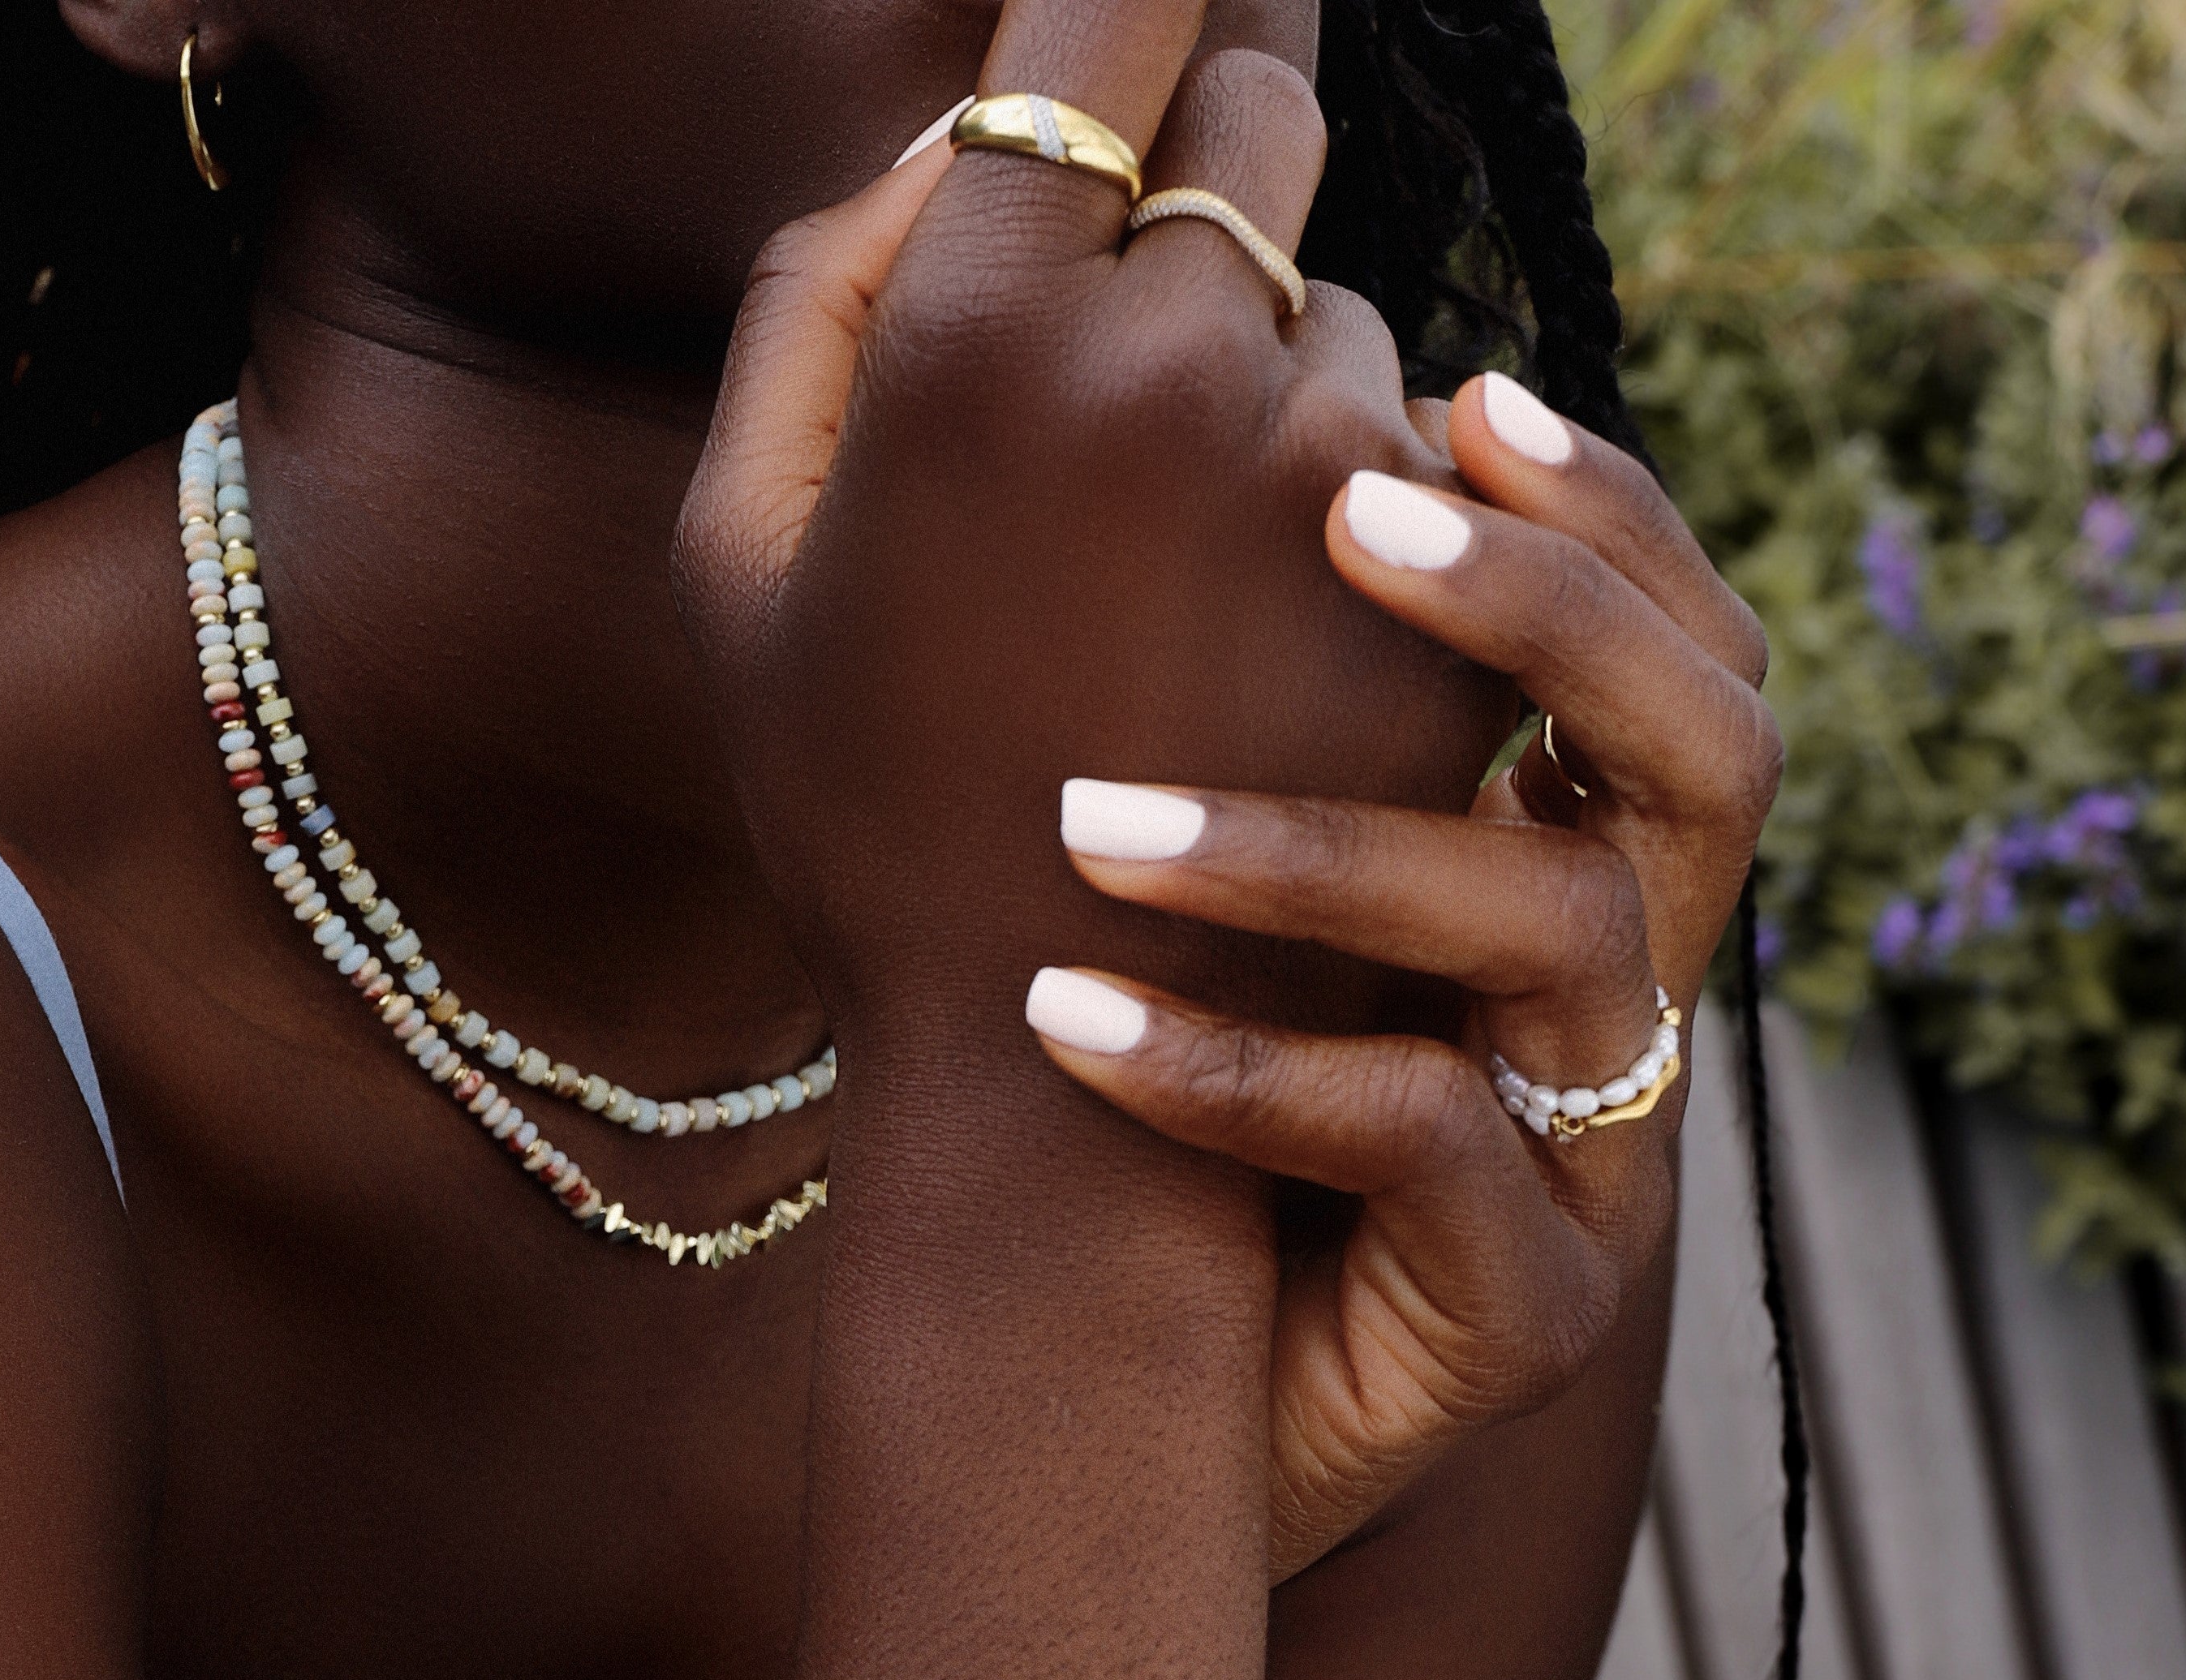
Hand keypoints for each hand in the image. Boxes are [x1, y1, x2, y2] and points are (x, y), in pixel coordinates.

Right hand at [672, 5, 1504, 1069]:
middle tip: (1148, 333)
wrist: (1051, 1068)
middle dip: (1210, 191)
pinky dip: (1370, 524)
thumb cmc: (861, 811)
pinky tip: (1278, 663)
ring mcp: (1336, 481)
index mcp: (971, 331)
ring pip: (1350, 320)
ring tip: (1185, 604)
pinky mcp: (1449, 601)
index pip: (1110, 8)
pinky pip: (1440, 466)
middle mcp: (1172, 361)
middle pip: (1261, 133)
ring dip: (1283, 397)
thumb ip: (811, 298)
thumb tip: (952, 134)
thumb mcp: (737, 561)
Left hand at [1030, 371, 1781, 1576]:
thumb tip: (1187, 524)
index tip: (1457, 398)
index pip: (1684, 671)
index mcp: (1582, 900)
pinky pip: (1422, 1139)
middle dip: (1552, 608)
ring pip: (1557, 934)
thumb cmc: (1179, 1159)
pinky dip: (1236, 1065)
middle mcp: (1628, 1017)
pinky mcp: (1526, 1317)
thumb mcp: (1233, 937)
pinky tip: (1067, 1014)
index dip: (1611, 526)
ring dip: (1318, 845)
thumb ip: (1269, 768)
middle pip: (1713, 761)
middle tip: (1347, 515)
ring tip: (1092, 821)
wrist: (1160, 1441)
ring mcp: (1599, 1172)